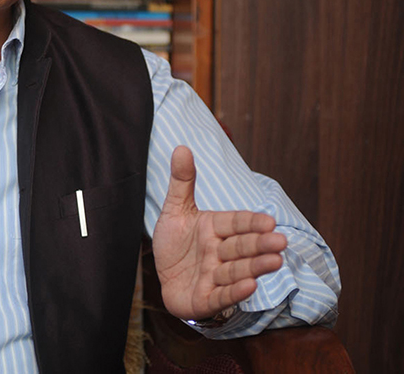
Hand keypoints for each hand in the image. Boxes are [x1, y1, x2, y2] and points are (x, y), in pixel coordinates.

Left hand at [152, 146, 286, 321]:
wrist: (163, 277)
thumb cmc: (175, 244)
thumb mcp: (175, 210)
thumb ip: (182, 181)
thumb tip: (181, 147)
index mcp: (214, 229)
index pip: (235, 223)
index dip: (251, 222)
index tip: (269, 220)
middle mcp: (218, 252)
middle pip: (241, 247)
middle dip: (260, 244)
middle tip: (281, 241)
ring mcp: (214, 276)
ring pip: (236, 270)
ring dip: (255, 267)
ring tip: (275, 262)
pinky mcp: (206, 299)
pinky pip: (221, 295)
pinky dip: (235, 291)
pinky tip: (251, 286)